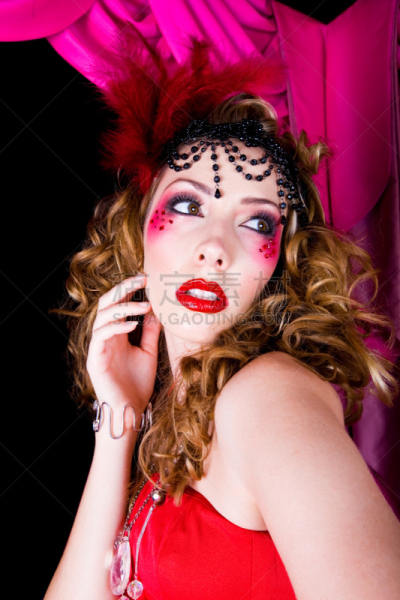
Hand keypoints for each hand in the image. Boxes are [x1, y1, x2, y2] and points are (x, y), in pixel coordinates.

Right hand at [87, 274, 160, 417]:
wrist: (131, 410)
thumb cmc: (138, 384)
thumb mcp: (148, 352)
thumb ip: (149, 332)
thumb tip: (156, 311)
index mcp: (116, 333)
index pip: (118, 303)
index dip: (129, 289)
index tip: (146, 277)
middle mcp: (105, 336)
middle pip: (107, 303)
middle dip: (123, 288)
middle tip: (141, 279)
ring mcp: (98, 346)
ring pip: (103, 316)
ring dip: (124, 307)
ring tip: (146, 305)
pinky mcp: (95, 358)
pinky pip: (100, 335)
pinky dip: (116, 326)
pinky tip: (132, 325)